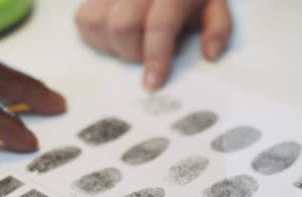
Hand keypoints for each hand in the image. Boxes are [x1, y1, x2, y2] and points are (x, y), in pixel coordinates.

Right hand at [75, 0, 232, 89]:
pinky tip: (116, 36)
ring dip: (114, 45)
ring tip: (133, 43)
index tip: (153, 83)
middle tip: (146, 55)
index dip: (156, 56)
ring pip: (97, 22)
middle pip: (122, 25)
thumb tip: (210, 54)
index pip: (160, 23)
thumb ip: (218, 28)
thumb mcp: (214, 5)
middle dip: (133, 52)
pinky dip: (97, 36)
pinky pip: (83, 19)